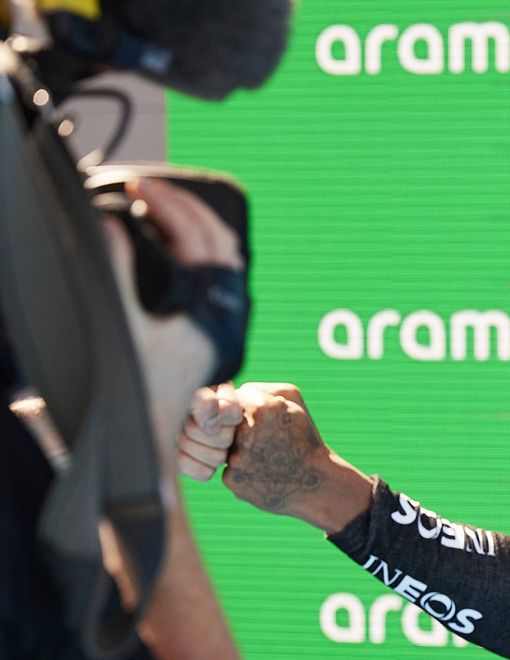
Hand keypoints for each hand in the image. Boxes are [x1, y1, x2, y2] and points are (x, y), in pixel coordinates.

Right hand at [102, 177, 244, 474]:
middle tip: (148, 189)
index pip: (201, 241)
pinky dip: (195, 251)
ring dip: (195, 227)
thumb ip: (115, 273)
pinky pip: (213, 278)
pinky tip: (169, 243)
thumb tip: (109, 223)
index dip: (172, 206)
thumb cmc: (132, 394)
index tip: (141, 188)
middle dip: (186, 208)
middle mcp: (219, 318)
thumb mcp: (120, 328)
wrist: (143, 442)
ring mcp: (215, 324)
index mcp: (206, 314)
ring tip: (158, 206)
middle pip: (220, 243)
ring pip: (222, 260)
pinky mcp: (202, 332)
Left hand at [224, 383, 372, 532]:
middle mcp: (246, 433)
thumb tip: (235, 394)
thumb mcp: (294, 403)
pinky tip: (261, 472)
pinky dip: (242, 469)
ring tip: (265, 456)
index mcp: (263, 410)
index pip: (238, 398)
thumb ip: (262, 389)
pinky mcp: (232, 480)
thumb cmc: (304, 439)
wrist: (314, 483)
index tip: (268, 421)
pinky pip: (229, 467)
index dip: (253, 409)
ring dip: (241, 448)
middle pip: (228, 422)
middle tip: (266, 440)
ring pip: (226, 445)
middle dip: (244, 428)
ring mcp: (237, 459)